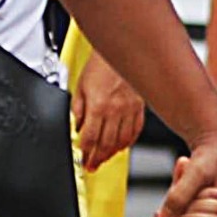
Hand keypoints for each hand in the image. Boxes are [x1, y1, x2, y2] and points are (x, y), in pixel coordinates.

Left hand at [73, 50, 144, 169]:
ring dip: (112, 153)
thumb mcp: (80, 86)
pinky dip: (128, 142)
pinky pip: (136, 131)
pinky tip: (122, 145)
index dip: (85, 153)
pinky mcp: (140, 108)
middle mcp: (115, 111)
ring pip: (122, 141)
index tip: (83, 159)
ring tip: (105, 158)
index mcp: (98, 106)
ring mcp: (130, 110)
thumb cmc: (100, 65)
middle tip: (92, 165)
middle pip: (106, 144)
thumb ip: (77, 110)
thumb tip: (76, 128)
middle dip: (98, 158)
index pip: (90, 138)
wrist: (121, 51)